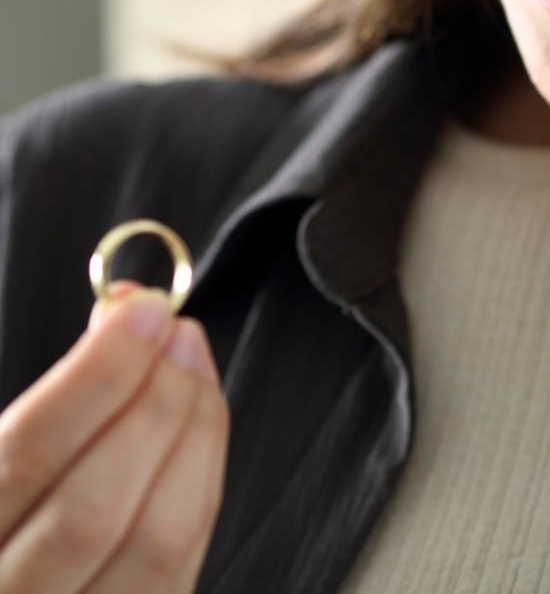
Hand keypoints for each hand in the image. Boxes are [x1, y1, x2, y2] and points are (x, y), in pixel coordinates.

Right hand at [0, 282, 228, 592]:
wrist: (19, 576)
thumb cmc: (10, 501)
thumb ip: (52, 400)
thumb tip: (128, 316)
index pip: (27, 454)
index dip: (96, 376)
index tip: (142, 312)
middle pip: (94, 507)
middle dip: (154, 402)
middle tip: (178, 334)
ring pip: (154, 542)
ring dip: (194, 436)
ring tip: (195, 367)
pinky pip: (179, 567)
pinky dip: (202, 483)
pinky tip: (202, 427)